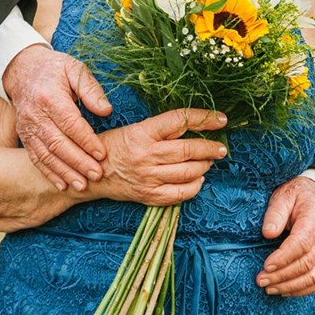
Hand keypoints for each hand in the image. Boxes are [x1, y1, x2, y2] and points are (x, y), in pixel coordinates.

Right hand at [3, 45, 112, 191]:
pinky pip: (36, 158)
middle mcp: (35, 115)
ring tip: (83, 186)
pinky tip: (63, 185)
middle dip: (78, 162)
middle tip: (97, 174)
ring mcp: (27, 128)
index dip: (86, 141)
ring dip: (65, 172)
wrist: (22, 70)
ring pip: (46, 155)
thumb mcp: (74, 69)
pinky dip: (49, 173)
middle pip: (57, 143)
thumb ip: (91, 89)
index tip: (102, 154)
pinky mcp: (25, 136)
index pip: (69, 123)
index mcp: (49, 96)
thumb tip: (106, 110)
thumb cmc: (54, 69)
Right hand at [98, 108, 227, 204]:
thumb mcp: (136, 128)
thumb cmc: (116, 146)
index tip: (221, 119)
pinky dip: (194, 186)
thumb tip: (195, 125)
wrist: (93, 173)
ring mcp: (147, 177)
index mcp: (142, 132)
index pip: (180, 120)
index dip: (204, 118)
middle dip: (211, 148)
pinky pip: (180, 193)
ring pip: (188, 172)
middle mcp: (146, 155)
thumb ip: (163, 128)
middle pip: (188, 150)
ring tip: (209, 161)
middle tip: (221, 148)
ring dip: (205, 166)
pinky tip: (198, 179)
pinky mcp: (148, 196)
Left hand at [258, 176, 314, 294]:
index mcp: (314, 220)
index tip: (265, 266)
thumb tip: (267, 233)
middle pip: (306, 264)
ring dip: (289, 286)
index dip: (283, 258)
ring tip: (268, 288)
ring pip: (313, 277)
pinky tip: (282, 290)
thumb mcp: (284, 195)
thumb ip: (275, 212)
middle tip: (260, 280)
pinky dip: (300, 290)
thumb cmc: (297, 197)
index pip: (301, 244)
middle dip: (281, 276)